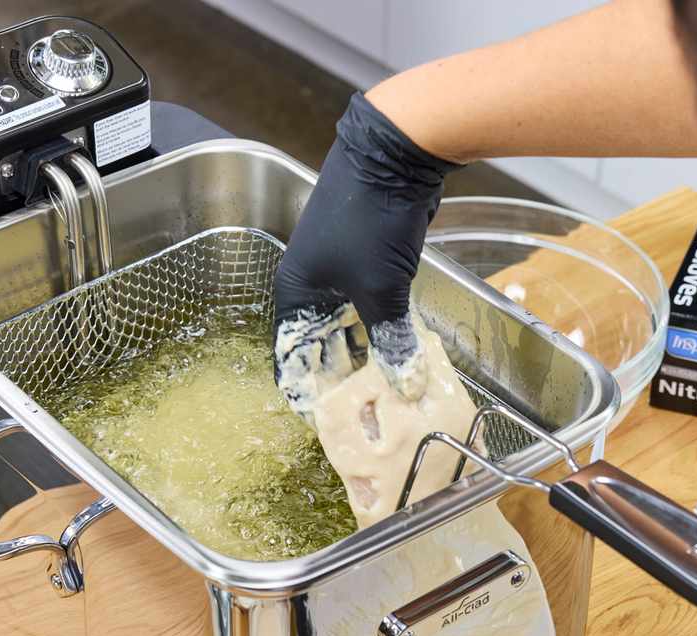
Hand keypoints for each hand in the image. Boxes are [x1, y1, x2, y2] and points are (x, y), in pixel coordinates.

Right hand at [272, 93, 459, 415]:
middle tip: (362, 412)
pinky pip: (371, 306)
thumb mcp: (379, 289)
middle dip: (342, 377)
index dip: (307, 389)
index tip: (325, 420)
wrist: (395, 154)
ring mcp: (341, 269)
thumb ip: (390, 341)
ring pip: (351, 326)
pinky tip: (402, 351)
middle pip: (322, 344)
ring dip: (368, 354)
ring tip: (385, 390)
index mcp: (296, 291)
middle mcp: (312, 282)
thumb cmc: (371, 220)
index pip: (292, 354)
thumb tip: (404, 384)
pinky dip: (384, 329)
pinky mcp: (369, 259)